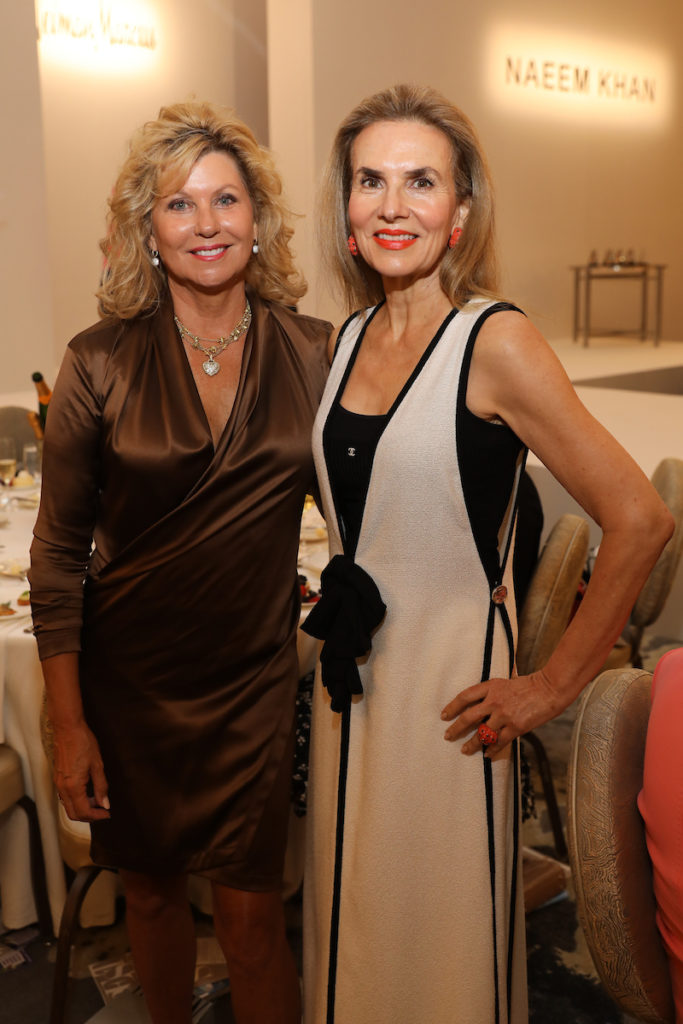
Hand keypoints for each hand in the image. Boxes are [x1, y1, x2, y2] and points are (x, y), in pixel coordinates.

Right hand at [53, 722, 110, 821]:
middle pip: (73, 813)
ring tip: (97, 801)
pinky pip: (65, 797)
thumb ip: (101, 787)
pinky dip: (76, 801)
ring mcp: (58, 783)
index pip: (84, 811)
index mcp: (73, 786)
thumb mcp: (97, 765)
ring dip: (82, 808)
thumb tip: (105, 804)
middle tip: (103, 810)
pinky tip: (87, 793)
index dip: (97, 816)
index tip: (107, 813)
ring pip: (68, 806)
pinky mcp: (57, 778)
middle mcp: (62, 788)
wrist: (68, 729)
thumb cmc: (83, 743)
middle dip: (89, 816)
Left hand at [440, 670, 563, 755]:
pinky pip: (499, 742)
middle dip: (456, 729)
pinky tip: (487, 754)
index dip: (452, 707)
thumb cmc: (530, 685)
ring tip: (465, 750)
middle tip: (448, 736)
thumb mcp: (506, 683)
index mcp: (491, 686)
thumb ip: (493, 693)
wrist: (550, 689)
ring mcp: (504, 715)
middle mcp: (494, 701)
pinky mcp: (515, 727)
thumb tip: (482, 705)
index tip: (444, 715)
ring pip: (482, 734)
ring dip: (472, 744)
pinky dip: (492, 749)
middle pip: (468, 717)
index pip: (464, 697)